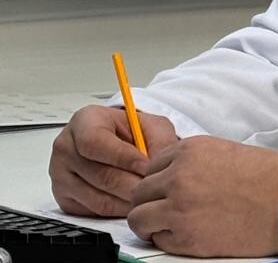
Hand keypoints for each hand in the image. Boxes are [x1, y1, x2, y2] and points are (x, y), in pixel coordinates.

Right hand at [49, 105, 178, 217]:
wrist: (119, 142)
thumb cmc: (131, 131)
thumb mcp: (150, 124)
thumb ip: (158, 140)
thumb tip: (160, 163)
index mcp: (84, 121)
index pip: (95, 142)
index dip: (123, 157)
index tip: (146, 165)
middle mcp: (67, 148)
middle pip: (99, 175)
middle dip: (132, 184)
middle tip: (153, 187)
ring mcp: (61, 176)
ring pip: (98, 198)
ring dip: (127, 200)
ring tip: (147, 196)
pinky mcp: (65, 199)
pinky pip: (94, 212)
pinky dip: (117, 210)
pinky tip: (132, 203)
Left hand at [127, 136, 277, 257]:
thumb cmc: (266, 176)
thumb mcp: (224, 153)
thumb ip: (194, 162)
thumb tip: (173, 177)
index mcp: (190, 151)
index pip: (151, 166)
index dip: (159, 181)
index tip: (168, 191)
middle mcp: (178, 175)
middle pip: (139, 192)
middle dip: (150, 202)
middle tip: (167, 211)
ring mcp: (178, 207)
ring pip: (138, 217)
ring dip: (151, 223)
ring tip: (173, 226)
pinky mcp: (184, 237)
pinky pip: (157, 240)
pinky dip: (167, 240)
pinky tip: (189, 235)